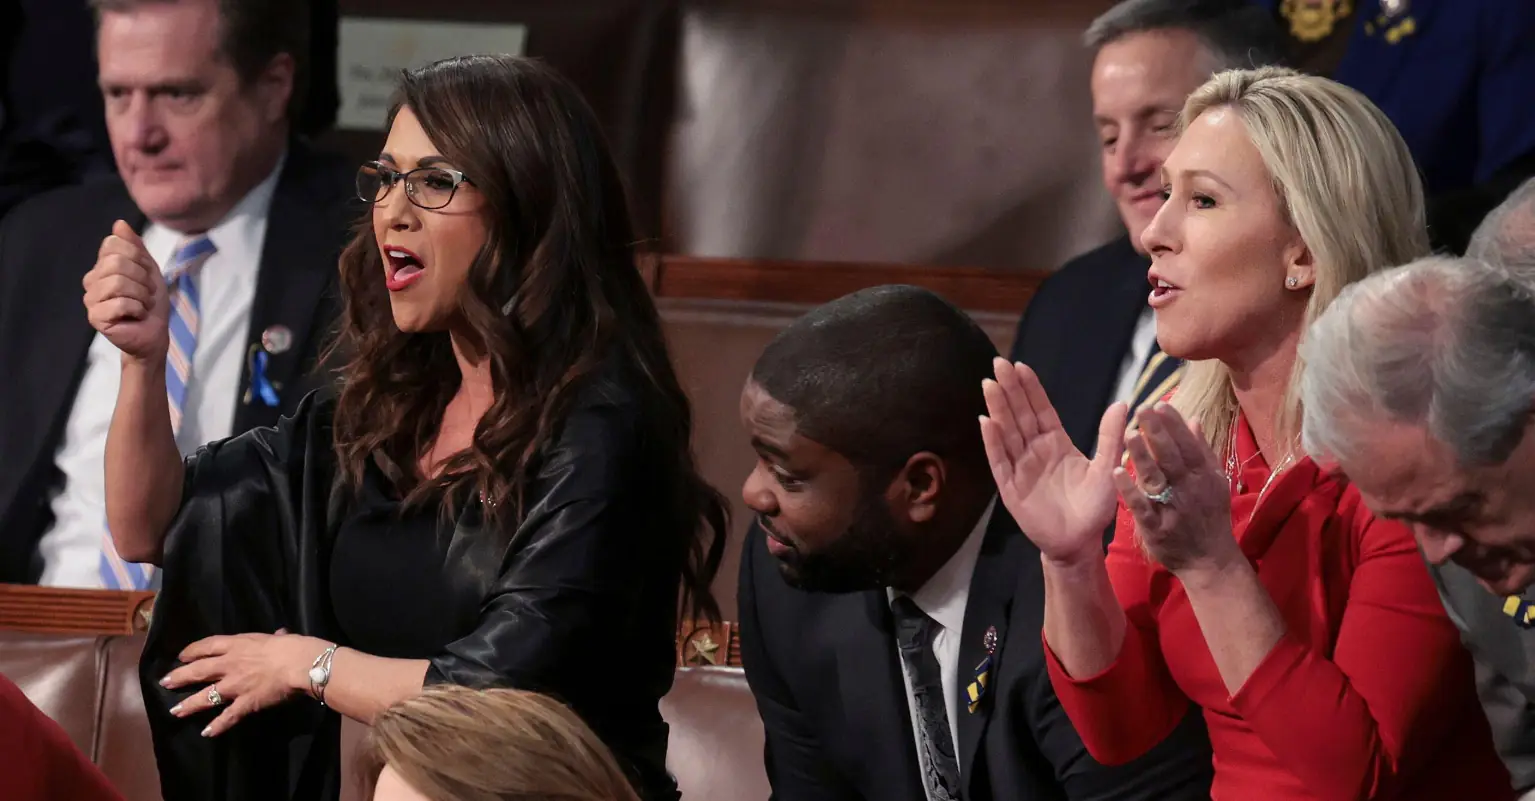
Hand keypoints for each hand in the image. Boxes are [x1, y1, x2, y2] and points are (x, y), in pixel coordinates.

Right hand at [82, 220, 167, 363]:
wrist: (154, 334)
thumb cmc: (151, 303)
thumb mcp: (149, 269)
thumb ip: (135, 246)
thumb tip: (119, 223)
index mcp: (102, 265)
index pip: (114, 244)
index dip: (138, 258)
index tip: (146, 275)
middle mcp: (92, 280)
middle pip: (116, 262)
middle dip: (142, 278)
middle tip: (146, 293)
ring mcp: (91, 299)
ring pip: (118, 282)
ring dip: (141, 295)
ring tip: (142, 304)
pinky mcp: (95, 317)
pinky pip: (119, 303)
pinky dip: (137, 309)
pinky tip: (137, 316)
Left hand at [160, 630, 330, 736]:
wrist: (299, 664)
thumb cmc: (291, 646)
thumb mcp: (279, 637)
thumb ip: (275, 637)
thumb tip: (280, 634)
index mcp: (238, 645)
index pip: (207, 646)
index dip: (192, 651)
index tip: (181, 656)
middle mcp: (229, 665)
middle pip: (198, 671)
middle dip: (179, 677)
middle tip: (165, 682)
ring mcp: (235, 686)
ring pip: (206, 696)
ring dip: (189, 705)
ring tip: (175, 711)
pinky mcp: (245, 703)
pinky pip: (228, 716)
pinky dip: (217, 726)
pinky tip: (207, 732)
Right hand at [980, 358, 1126, 565]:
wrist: (1079, 543)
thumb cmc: (1094, 508)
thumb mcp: (1108, 468)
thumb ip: (1110, 437)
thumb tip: (1122, 403)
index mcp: (1056, 443)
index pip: (1040, 409)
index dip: (1030, 388)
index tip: (1020, 366)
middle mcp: (1035, 451)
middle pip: (1019, 414)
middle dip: (1009, 389)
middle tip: (998, 363)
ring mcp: (1021, 468)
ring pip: (1007, 432)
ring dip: (998, 409)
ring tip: (989, 384)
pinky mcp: (1010, 488)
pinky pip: (1000, 461)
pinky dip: (993, 442)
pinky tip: (986, 422)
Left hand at [1111, 404, 1237, 574]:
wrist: (1209, 560)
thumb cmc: (1209, 516)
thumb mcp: (1214, 482)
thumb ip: (1202, 451)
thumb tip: (1194, 419)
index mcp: (1204, 476)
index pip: (1188, 445)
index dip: (1174, 425)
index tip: (1159, 405)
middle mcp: (1190, 490)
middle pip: (1172, 458)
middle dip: (1158, 433)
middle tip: (1142, 409)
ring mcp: (1173, 509)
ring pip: (1157, 480)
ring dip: (1142, 457)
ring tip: (1128, 434)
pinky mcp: (1157, 529)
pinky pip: (1142, 508)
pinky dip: (1129, 491)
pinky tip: (1116, 473)